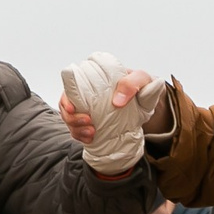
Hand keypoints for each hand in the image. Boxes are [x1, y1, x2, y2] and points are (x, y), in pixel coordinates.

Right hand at [58, 53, 169, 173]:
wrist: (147, 107)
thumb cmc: (143, 89)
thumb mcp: (144, 82)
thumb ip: (133, 83)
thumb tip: (116, 100)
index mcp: (96, 76)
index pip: (72, 81)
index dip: (66, 96)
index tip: (72, 108)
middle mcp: (86, 90)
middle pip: (65, 102)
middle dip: (71, 116)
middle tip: (88, 121)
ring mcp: (86, 106)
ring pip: (68, 117)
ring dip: (75, 127)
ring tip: (91, 132)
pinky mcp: (88, 120)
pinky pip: (75, 129)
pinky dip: (80, 135)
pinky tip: (91, 137)